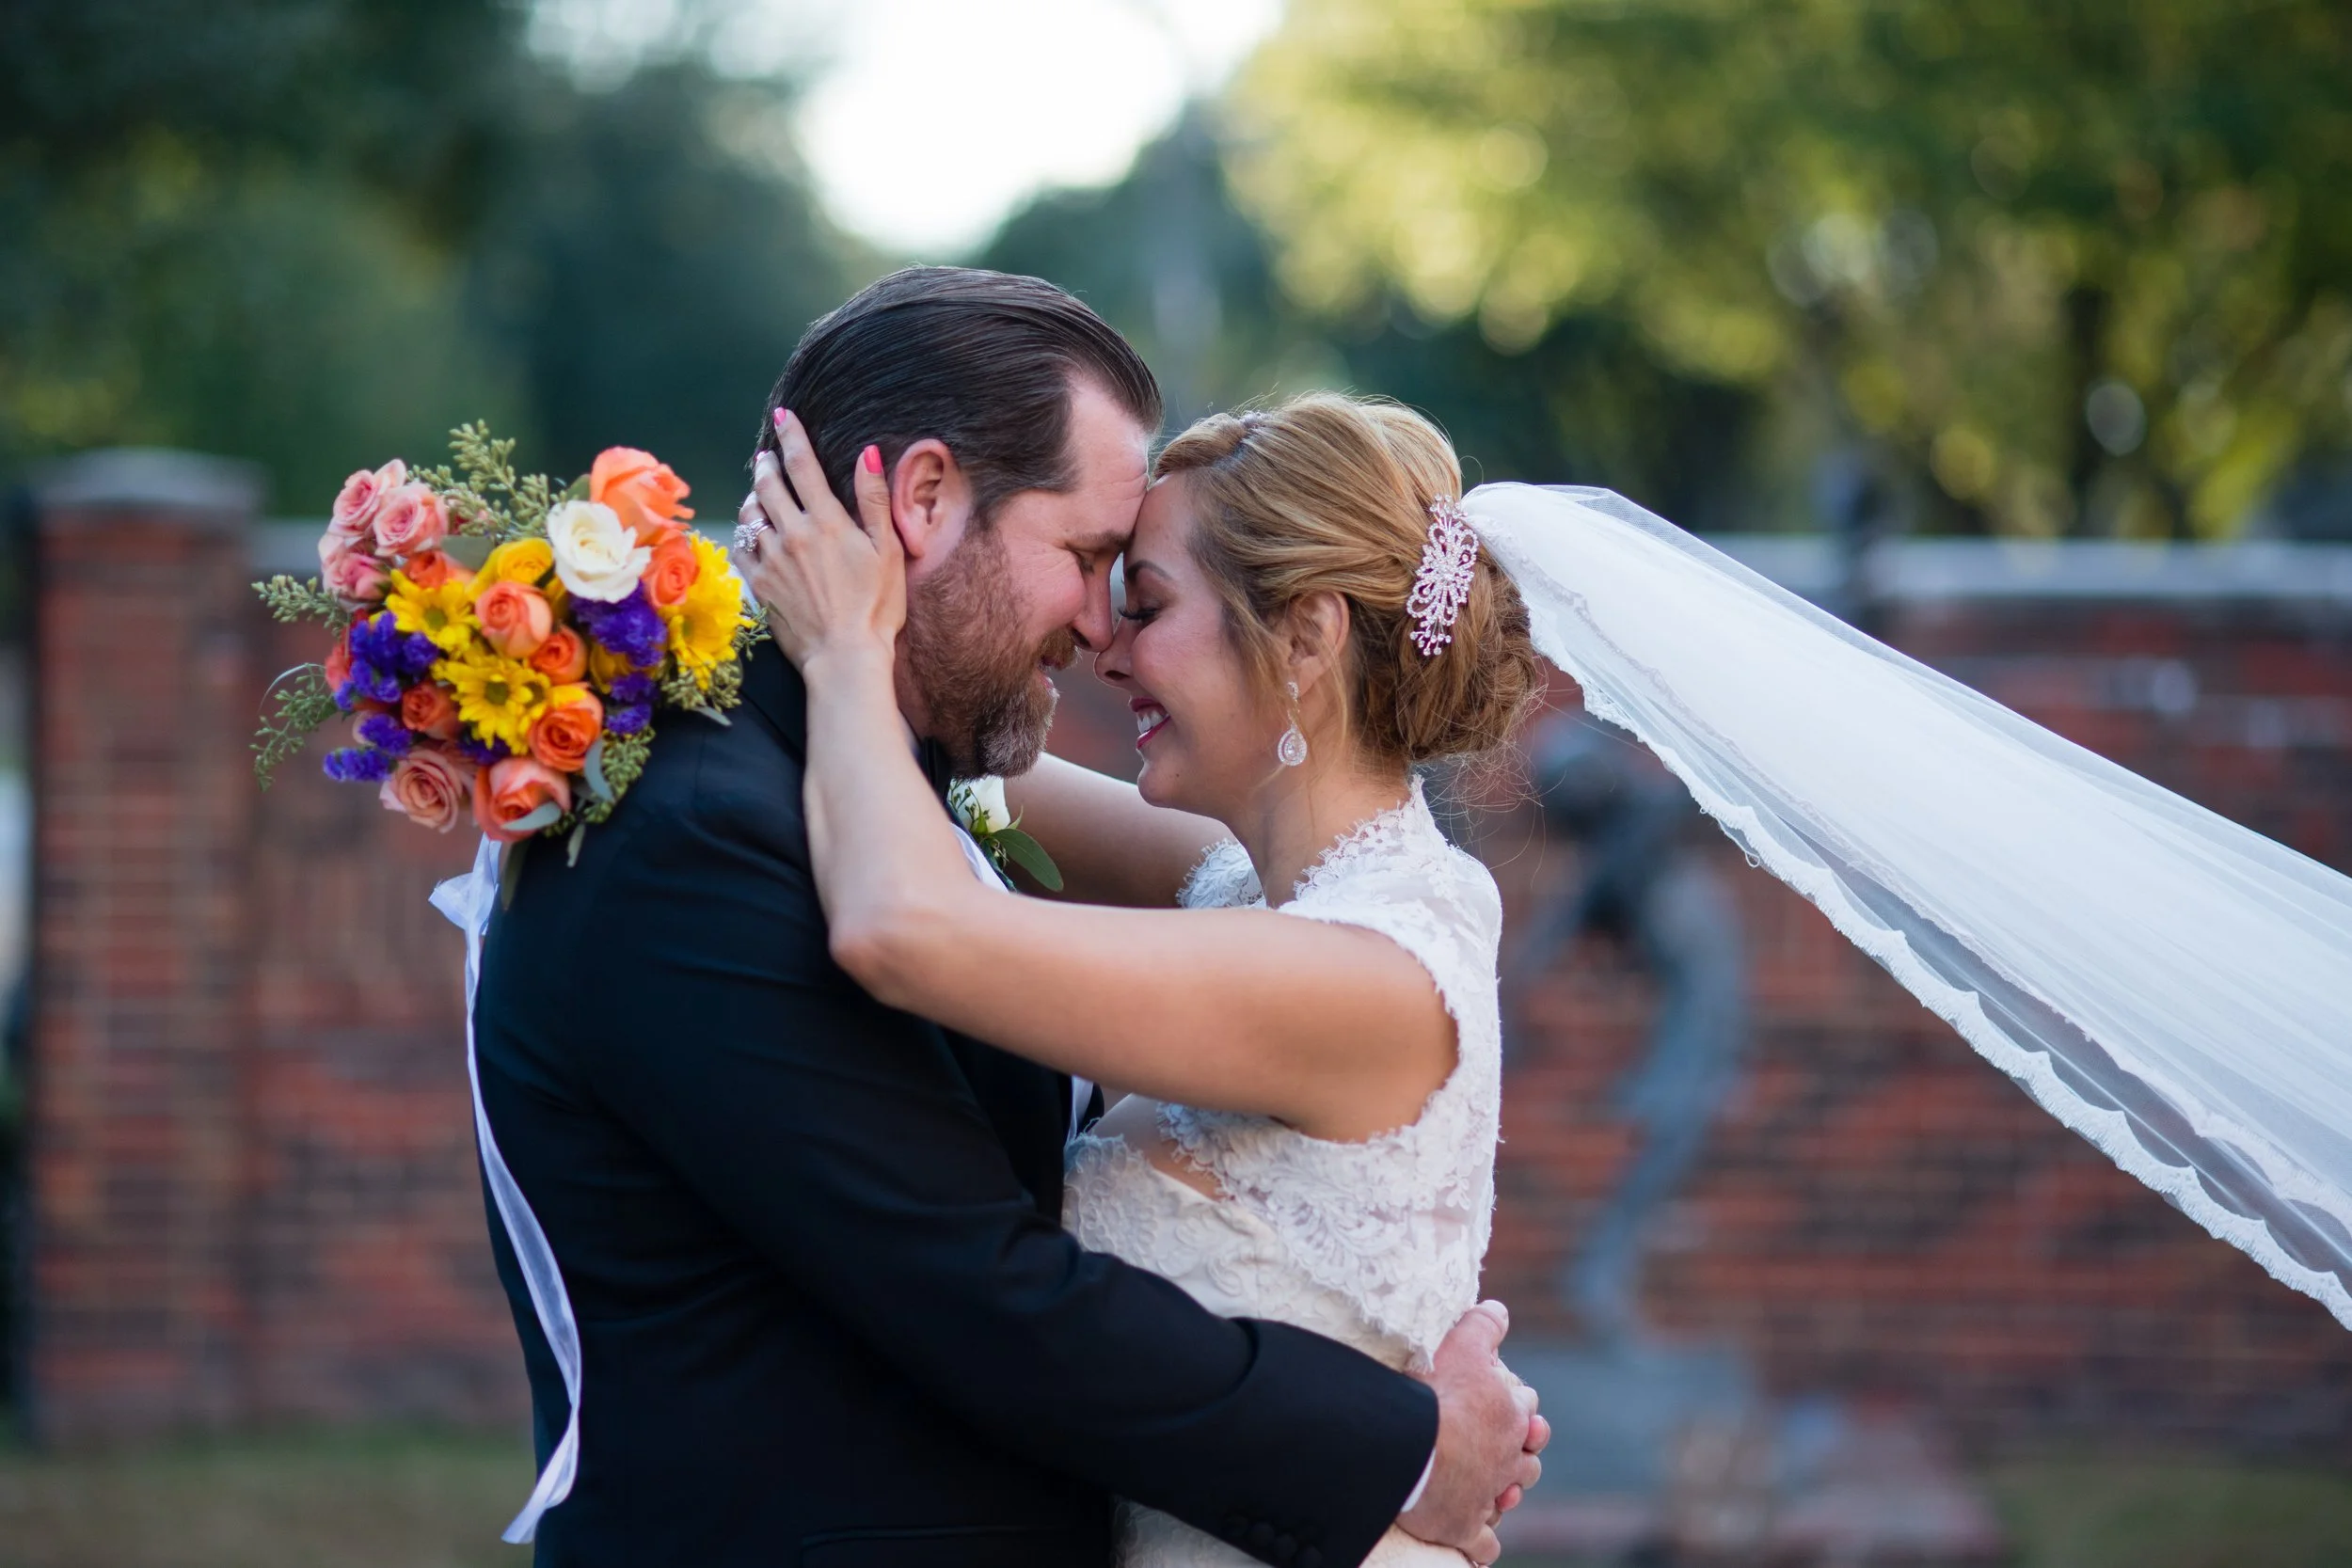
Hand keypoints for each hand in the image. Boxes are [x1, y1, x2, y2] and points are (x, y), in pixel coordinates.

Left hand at [732, 408, 903, 676]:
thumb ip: (874, 501)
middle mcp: (792, 534)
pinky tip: (750, 531)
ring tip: (759, 491)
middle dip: (767, 464)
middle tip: (767, 456)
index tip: (784, 417)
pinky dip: (743, 532)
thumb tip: (867, 454)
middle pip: (769, 484)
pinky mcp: (759, 584)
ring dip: (753, 496)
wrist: (845, 656)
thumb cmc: (877, 606)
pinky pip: (740, 547)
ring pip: (751, 513)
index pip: (804, 465)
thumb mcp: (888, 551)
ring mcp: (771, 559)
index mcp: (826, 521)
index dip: (793, 436)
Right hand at [1398, 1301, 1543, 1565]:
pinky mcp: (1466, 1527)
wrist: (1414, 1449)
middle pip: (1528, 1455)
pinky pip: (1483, 1545)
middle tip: (1501, 1447)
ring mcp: (1488, 1494)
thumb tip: (1499, 1310)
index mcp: (1509, 1414)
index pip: (1525, 1404)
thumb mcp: (1460, 1344)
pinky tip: (1476, 1544)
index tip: (1499, 1398)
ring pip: (1510, 1495)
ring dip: (1505, 1492)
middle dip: (1519, 1450)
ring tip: (1494, 1489)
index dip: (1514, 1401)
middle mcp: (1508, 1457)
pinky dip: (1481, 1546)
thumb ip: (1483, 1326)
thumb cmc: (1437, 1394)